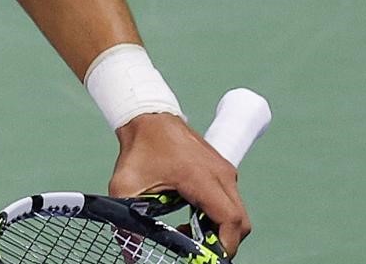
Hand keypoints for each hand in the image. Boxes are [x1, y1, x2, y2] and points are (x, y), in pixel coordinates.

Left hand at [110, 112, 252, 255]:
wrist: (148, 116)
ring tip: (187, 233)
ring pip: (236, 213)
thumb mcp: (125, 186)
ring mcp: (225, 172)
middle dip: (223, 242)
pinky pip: (230, 202)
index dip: (224, 244)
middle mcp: (222, 175)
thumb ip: (127, 222)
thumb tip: (129, 253)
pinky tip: (190, 219)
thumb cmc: (138, 149)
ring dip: (219, 230)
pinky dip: (217, 217)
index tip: (208, 258)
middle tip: (195, 251)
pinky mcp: (223, 171)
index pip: (230, 219)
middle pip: (240, 222)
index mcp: (202, 178)